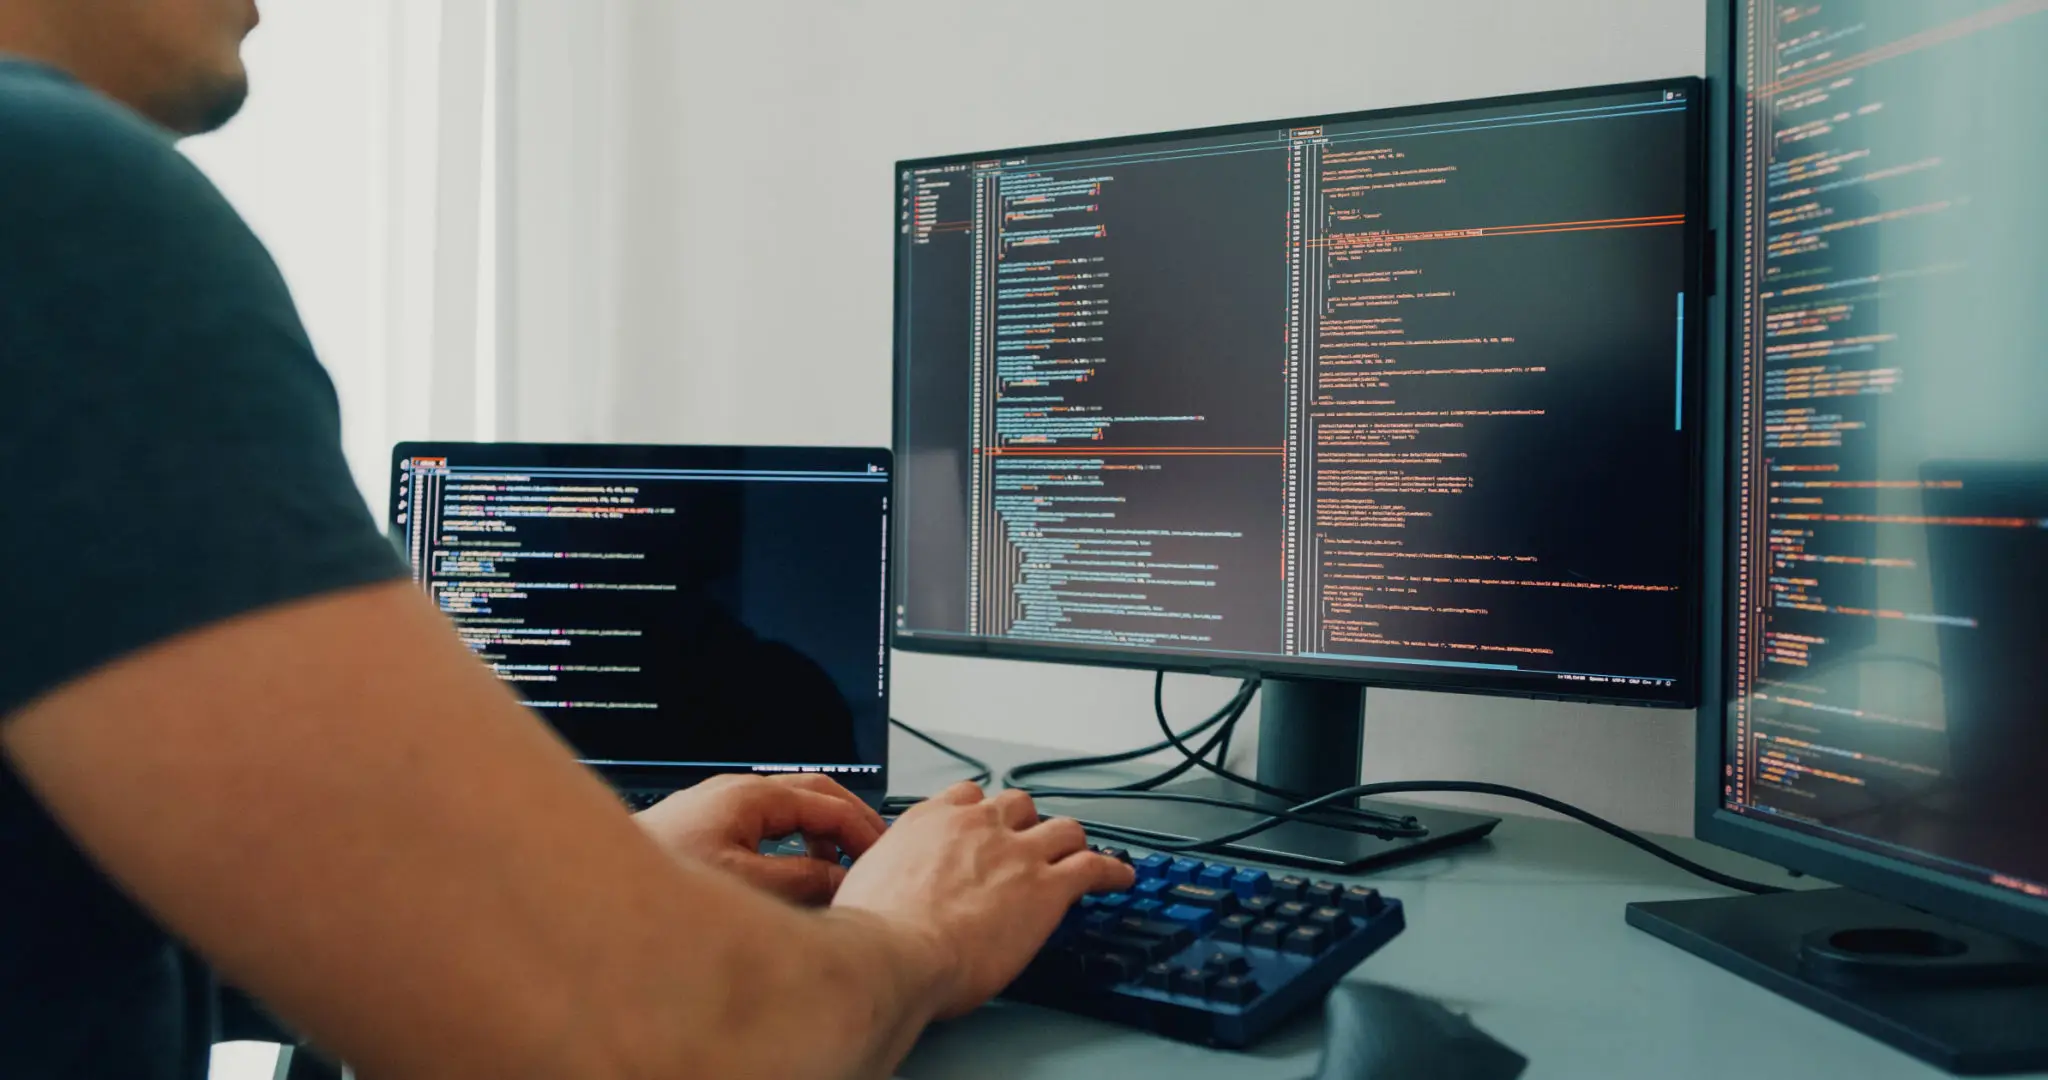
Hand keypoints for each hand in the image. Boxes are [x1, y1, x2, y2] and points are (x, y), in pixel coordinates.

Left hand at [635, 773, 886, 905]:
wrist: (596, 890)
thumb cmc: (659, 880)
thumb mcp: (747, 886)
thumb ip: (803, 880)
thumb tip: (843, 878)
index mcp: (749, 796)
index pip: (828, 801)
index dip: (865, 829)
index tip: (888, 856)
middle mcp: (734, 794)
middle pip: (813, 793)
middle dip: (850, 822)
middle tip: (877, 855)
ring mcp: (719, 809)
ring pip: (790, 809)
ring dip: (821, 835)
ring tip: (839, 872)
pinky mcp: (705, 829)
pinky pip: (766, 825)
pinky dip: (794, 844)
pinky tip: (795, 874)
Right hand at [829, 783, 1135, 1018]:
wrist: (895, 950)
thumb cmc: (874, 929)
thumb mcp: (866, 884)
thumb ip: (885, 875)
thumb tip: (876, 892)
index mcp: (930, 822)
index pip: (967, 797)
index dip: (982, 813)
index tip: (985, 825)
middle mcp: (977, 826)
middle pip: (1018, 805)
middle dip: (1027, 822)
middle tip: (1030, 842)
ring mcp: (1017, 853)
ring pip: (1062, 830)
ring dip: (1071, 842)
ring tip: (1080, 853)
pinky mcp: (1048, 887)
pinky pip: (1094, 868)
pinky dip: (1111, 871)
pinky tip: (1120, 878)